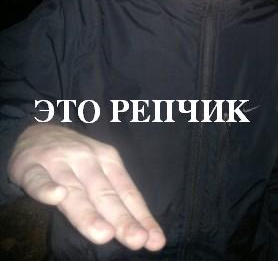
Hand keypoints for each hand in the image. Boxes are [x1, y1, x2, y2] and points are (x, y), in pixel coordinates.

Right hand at [7, 124, 165, 250]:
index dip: (140, 216)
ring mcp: (58, 162)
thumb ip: (116, 199)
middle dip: (121, 218)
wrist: (36, 130)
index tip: (154, 240)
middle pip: (104, 193)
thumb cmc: (75, 158)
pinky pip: (38, 179)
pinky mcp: (31, 166)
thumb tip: (143, 230)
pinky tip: (56, 196)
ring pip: (74, 190)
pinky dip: (46, 187)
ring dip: (88, 212)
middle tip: (136, 240)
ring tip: (104, 234)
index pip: (126, 191)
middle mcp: (86, 160)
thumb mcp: (100, 170)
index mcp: (107, 160)